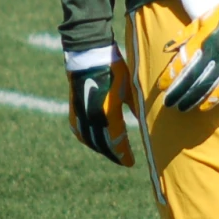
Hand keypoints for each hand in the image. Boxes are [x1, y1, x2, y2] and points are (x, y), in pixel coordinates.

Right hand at [67, 50, 135, 164]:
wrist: (88, 55)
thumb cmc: (113, 69)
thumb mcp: (129, 90)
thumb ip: (135, 109)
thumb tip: (144, 123)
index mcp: (108, 114)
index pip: (117, 142)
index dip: (123, 154)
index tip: (131, 163)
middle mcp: (92, 118)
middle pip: (103, 144)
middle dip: (114, 154)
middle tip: (123, 161)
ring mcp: (81, 114)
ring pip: (90, 140)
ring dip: (101, 148)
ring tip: (111, 153)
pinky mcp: (74, 109)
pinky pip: (80, 131)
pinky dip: (88, 139)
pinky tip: (94, 141)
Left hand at [158, 0, 218, 113]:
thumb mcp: (199, 21)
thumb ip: (183, 36)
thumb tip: (166, 49)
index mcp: (199, 42)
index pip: (180, 64)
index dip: (170, 77)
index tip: (161, 87)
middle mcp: (211, 55)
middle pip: (190, 78)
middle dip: (178, 91)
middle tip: (169, 103)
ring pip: (205, 85)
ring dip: (192, 98)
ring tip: (182, 107)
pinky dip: (214, 98)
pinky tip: (204, 107)